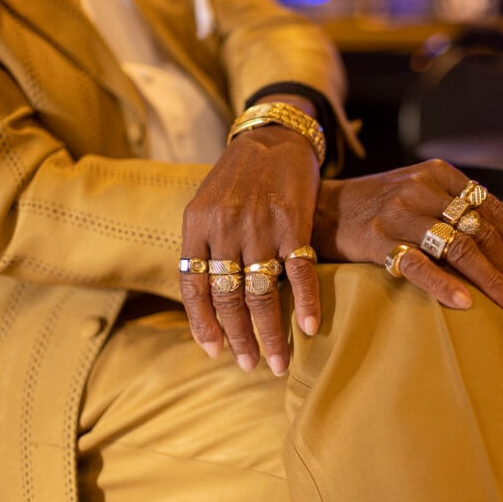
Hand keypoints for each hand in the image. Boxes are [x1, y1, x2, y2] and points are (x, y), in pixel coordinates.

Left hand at [180, 123, 319, 374]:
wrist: (273, 136)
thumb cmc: (238, 175)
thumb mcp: (206, 203)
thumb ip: (203, 245)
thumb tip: (206, 297)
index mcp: (197, 225)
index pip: (193, 287)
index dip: (202, 325)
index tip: (214, 352)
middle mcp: (225, 228)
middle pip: (227, 297)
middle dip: (238, 338)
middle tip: (249, 365)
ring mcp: (261, 226)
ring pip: (261, 292)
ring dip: (270, 332)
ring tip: (277, 360)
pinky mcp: (295, 222)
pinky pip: (299, 271)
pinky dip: (305, 302)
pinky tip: (309, 327)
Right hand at [312, 160, 502, 312]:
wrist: (321, 209)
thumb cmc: (377, 206)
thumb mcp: (418, 190)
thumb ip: (455, 206)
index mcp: (438, 173)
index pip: (490, 207)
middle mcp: (422, 188)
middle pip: (480, 230)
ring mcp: (400, 213)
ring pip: (459, 248)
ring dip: (490, 280)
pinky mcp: (378, 239)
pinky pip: (420, 265)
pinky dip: (445, 286)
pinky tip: (465, 304)